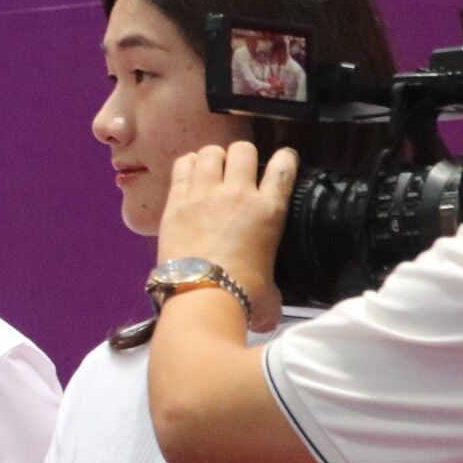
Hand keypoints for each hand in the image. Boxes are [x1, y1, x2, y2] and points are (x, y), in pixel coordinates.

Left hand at [154, 142, 294, 331]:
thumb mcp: (270, 290)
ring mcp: (204, 194)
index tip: (282, 160)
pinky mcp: (176, 201)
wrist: (201, 296)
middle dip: (243, 156)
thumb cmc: (242, 296)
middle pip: (243, 150)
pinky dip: (188, 165)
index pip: (283, 167)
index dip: (285, 158)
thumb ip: (270, 288)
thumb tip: (268, 312)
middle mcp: (238, 193)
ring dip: (214, 157)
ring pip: (211, 152)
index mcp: (269, 210)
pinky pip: (183, 166)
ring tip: (212, 169)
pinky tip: (190, 174)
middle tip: (238, 170)